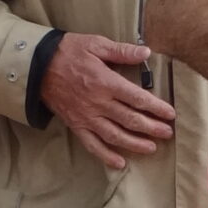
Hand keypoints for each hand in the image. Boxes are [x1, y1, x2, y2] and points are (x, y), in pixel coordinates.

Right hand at [38, 34, 176, 169]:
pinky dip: (106, 156)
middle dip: (152, 128)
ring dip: (135, 144)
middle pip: (130, 120)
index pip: (137, 98)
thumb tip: (146, 52)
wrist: (36, 67)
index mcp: (106, 82)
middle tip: (168, 133)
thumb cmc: (68, 52)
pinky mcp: (76, 126)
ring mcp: (86, 117)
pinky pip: (92, 145)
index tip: (170, 114)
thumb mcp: (95, 44)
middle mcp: (98, 103)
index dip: (156, 108)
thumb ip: (121, 51)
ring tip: (152, 148)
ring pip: (115, 136)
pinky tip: (120, 163)